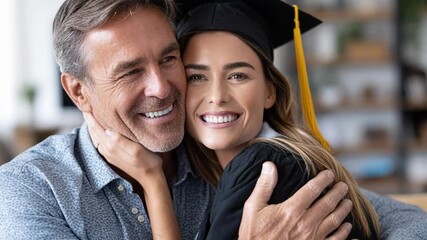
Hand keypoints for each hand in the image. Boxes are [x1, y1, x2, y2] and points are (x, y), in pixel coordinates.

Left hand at [84, 112, 180, 239]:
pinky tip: (100, 130)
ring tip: (90, 116)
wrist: (150, 178)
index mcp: (111, 146)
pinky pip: (100, 142)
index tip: (86, 104)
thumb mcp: (136, 150)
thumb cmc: (147, 162)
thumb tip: (107, 130)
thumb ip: (121, 141)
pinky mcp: (113, 157)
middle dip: (89, 119)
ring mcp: (109, 154)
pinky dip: (97, 133)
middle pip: (93, 132)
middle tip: (85, 106)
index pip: (96, 128)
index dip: (91, 116)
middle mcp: (107, 150)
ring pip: (95, 137)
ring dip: (92, 126)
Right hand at [239, 162, 352, 239]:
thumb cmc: (254, 234)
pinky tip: (349, 229)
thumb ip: (264, 186)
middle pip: (327, 204)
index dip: (323, 180)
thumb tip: (269, 165)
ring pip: (334, 221)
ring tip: (348, 203)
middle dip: (337, 193)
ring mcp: (312, 238)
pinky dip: (345, 234)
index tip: (329, 174)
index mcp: (291, 210)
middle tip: (343, 186)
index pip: (312, 190)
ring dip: (343, 210)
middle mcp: (305, 223)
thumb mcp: (253, 208)